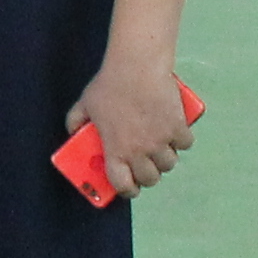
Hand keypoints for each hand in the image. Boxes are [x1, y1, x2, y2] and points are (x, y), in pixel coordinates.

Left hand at [67, 51, 197, 200]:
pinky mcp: (178, 126)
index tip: (129, 189)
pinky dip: (182, 141)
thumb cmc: (109, 85)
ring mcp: (161, 140)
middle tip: (144, 168)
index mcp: (116, 149)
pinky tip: (175, 134)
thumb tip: (72, 133)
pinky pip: (185, 144)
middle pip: (151, 179)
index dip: (126, 191)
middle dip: (147, 177)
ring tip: (159, 150)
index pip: (123, 184)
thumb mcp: (84, 104)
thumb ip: (75, 122)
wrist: (137, 66)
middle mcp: (140, 150)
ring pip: (169, 164)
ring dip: (165, 160)